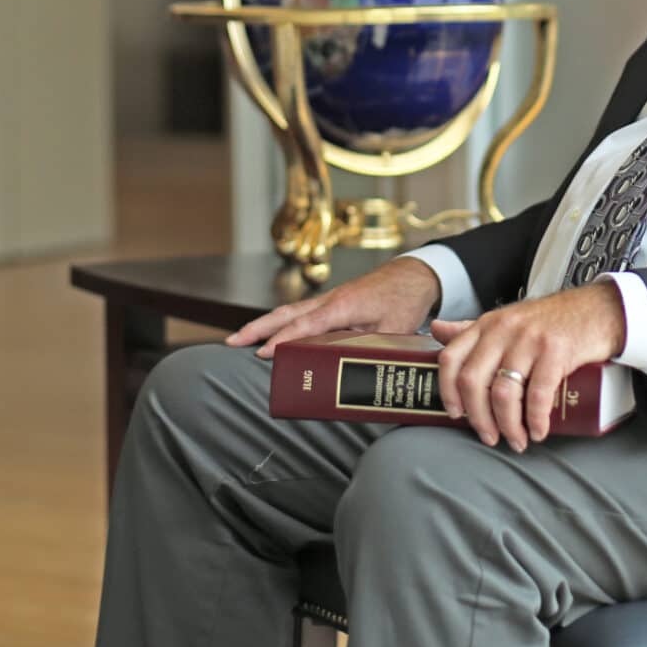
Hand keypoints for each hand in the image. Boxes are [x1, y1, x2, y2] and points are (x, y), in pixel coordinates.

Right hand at [226, 256, 441, 358]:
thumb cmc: (404, 300)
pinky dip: (280, 321)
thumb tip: (352, 371)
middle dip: (257, 327)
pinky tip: (269, 332)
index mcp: (344, 305)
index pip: (306, 324)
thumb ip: (371, 348)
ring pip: (289, 311)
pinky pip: (299, 311)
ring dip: (263, 324)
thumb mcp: (394, 330)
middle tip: (231, 342)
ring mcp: (329, 298)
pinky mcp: (332, 302)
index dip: (284, 340)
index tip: (263, 353)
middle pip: (286, 313)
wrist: (414, 275)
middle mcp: (330, 299)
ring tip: (239, 338)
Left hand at [430, 282, 626, 452]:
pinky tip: (538, 432)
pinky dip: (536, 420)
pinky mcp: (556, 351)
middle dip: (478, 418)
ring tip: (518, 440)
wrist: (598, 309)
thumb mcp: (506, 319)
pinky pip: (538, 395)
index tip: (456, 414)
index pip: (450, 358)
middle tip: (490, 437)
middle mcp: (503, 329)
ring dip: (508, 425)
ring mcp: (529, 339)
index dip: (447, 391)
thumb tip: (436, 329)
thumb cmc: (550, 320)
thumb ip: (472, 328)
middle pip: (473, 381)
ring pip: (503, 393)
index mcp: (486, 324)